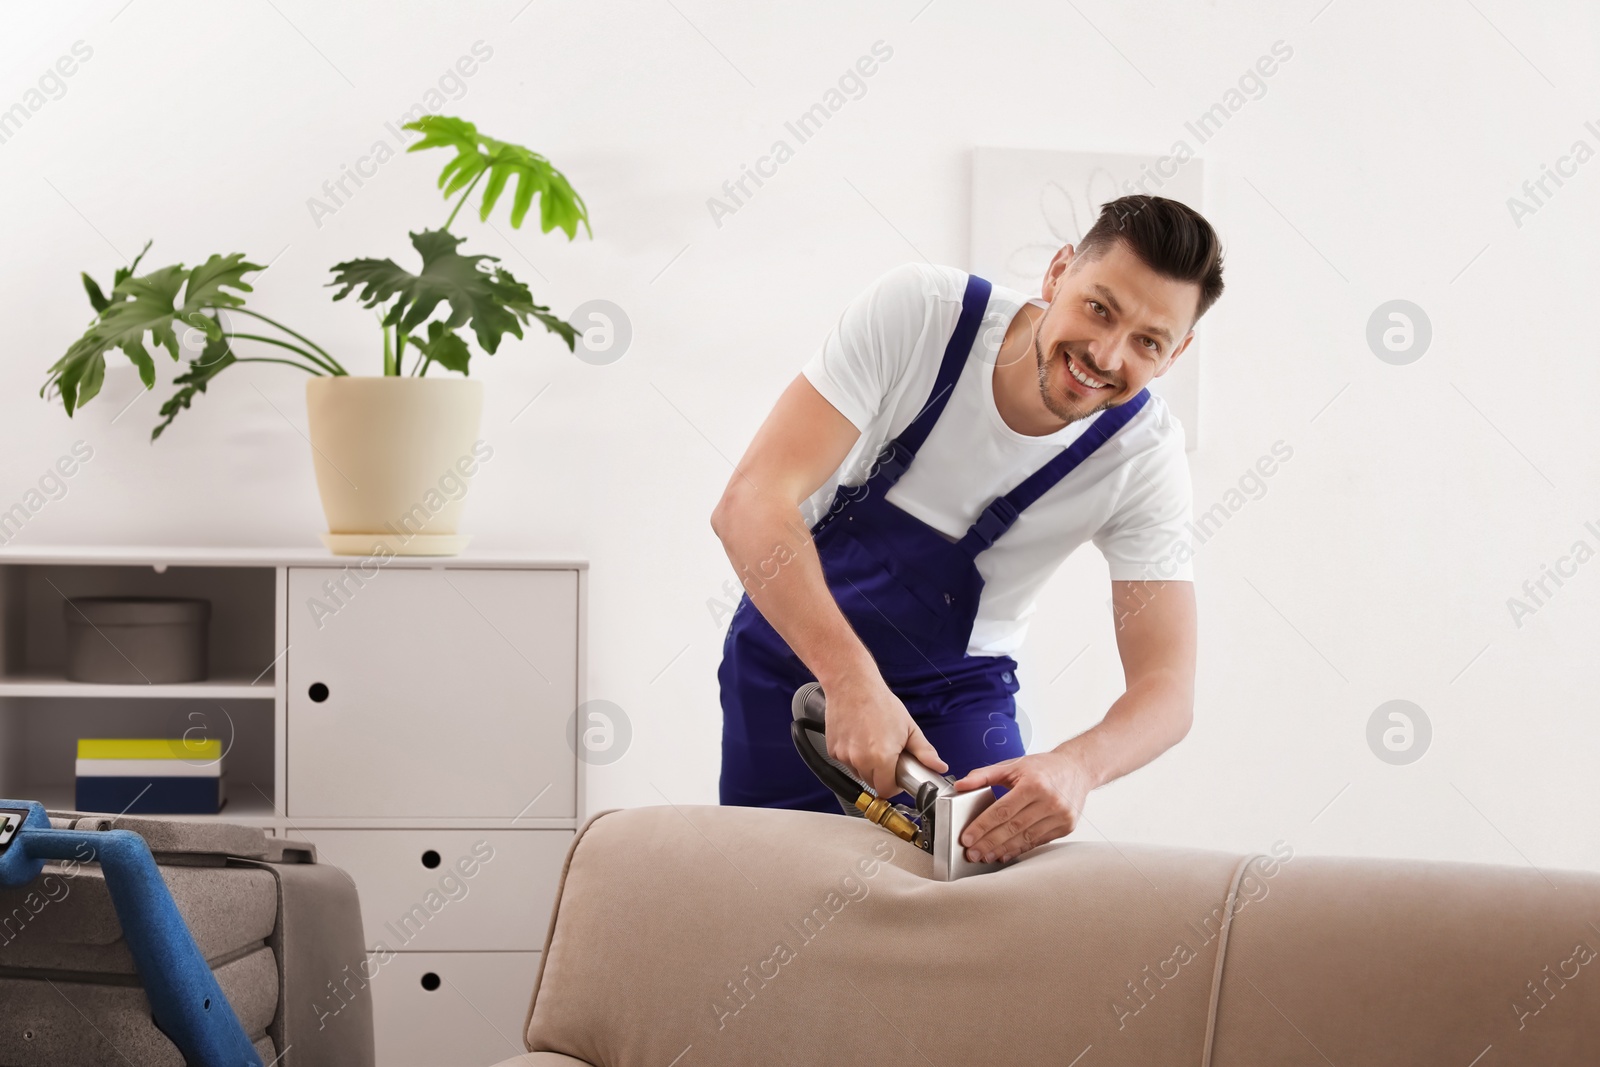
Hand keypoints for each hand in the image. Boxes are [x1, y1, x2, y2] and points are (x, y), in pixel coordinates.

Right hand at [824, 675, 946, 799]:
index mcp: (882, 757)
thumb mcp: (908, 727)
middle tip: (887, 755)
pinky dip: (852, 756)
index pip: (886, 790)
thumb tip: (938, 766)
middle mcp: (860, 760)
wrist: (852, 685)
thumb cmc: (879, 702)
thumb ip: (924, 751)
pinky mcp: (833, 750)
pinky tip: (858, 738)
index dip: (894, 785)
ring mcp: (844, 756)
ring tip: (872, 743)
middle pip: (872, 783)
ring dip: (866, 766)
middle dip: (881, 774)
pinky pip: (845, 762)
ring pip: (858, 773)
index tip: (897, 776)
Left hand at [954, 749, 1095, 862]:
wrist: (1077, 769)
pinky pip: (1038, 842)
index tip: (967, 838)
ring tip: (985, 856)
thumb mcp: (1012, 765)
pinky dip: (1019, 849)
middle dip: (989, 843)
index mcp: (1034, 783)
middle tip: (972, 853)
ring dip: (1003, 850)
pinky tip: (1004, 853)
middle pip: (1013, 827)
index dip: (982, 826)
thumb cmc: (1043, 767)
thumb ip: (983, 775)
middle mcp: (1049, 800)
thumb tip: (960, 785)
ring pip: (1025, 838)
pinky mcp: (1066, 827)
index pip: (1002, 810)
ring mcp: (1060, 816)